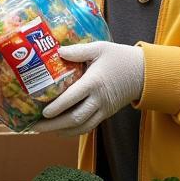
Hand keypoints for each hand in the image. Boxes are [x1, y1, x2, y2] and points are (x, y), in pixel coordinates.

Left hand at [30, 42, 144, 136]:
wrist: (144, 73)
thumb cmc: (119, 58)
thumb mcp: (100, 48)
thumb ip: (78, 51)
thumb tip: (58, 51)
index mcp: (94, 82)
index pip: (73, 98)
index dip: (58, 107)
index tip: (43, 112)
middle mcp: (98, 100)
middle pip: (75, 118)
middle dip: (53, 125)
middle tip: (34, 126)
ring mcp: (103, 109)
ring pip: (81, 127)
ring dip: (61, 131)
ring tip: (42, 130)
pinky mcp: (106, 114)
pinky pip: (88, 127)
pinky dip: (73, 132)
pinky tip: (59, 130)